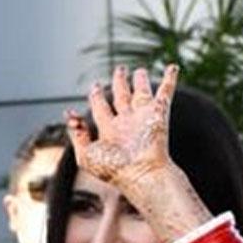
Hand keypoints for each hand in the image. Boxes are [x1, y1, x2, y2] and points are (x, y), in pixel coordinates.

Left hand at [65, 65, 178, 194]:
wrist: (140, 174)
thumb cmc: (114, 170)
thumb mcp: (85, 155)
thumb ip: (76, 135)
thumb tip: (70, 115)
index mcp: (109, 131)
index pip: (101, 109)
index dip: (96, 97)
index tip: (94, 87)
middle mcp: (126, 123)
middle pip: (121, 97)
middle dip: (119, 83)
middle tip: (120, 71)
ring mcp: (143, 118)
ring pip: (142, 93)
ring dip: (142, 81)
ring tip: (140, 71)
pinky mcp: (158, 114)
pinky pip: (165, 92)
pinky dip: (170, 79)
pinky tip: (172, 68)